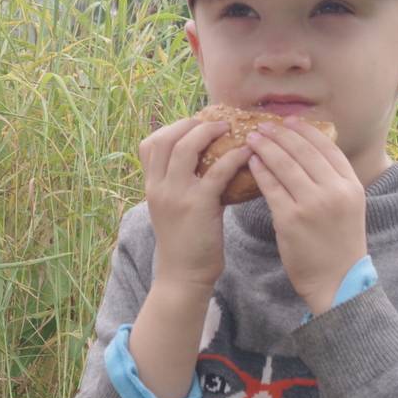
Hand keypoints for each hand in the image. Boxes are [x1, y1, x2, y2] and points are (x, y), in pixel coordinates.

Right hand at [140, 116, 251, 290]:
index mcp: (151, 186)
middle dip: (190, 124)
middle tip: (214, 122)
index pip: (150, 144)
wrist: (183, 274)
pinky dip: (233, 156)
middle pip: (166, 138)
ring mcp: (176, 195)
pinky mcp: (199, 205)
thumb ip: (179, 185)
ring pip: (186, 147)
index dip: (171, 128)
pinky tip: (247, 152)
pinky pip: (217, 171)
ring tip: (229, 129)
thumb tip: (206, 162)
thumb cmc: (184, 242)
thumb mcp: (171, 209)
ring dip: (208, 132)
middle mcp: (159, 187)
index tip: (193, 125)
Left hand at [245, 119, 366, 312]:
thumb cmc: (338, 245)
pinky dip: (260, 171)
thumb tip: (308, 154)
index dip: (306, 131)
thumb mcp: (348, 207)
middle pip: (304, 151)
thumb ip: (333, 182)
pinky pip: (271, 187)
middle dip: (281, 134)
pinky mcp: (290, 219)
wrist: (336, 281)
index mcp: (351, 186)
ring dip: (266, 147)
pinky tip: (251, 161)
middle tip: (264, 124)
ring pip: (285, 165)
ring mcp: (312, 204)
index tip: (290, 121)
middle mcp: (334, 191)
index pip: (327, 148)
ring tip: (253, 136)